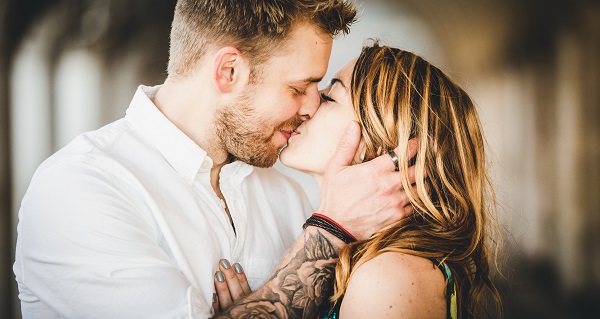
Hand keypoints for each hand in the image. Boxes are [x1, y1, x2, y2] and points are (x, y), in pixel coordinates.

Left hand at [212, 259, 251, 313]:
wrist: (241, 317)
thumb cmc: (245, 307)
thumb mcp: (248, 297)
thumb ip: (243, 287)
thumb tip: (236, 266)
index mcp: (248, 300)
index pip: (244, 287)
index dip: (240, 276)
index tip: (235, 264)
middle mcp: (240, 307)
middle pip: (236, 291)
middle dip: (230, 276)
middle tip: (223, 263)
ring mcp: (231, 313)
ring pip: (226, 300)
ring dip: (222, 287)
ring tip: (217, 274)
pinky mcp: (222, 317)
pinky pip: (218, 311)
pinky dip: (216, 303)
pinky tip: (212, 295)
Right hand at [317, 121, 418, 239]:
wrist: (336, 227)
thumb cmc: (335, 196)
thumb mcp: (335, 167)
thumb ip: (347, 145)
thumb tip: (354, 124)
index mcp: (375, 171)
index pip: (404, 153)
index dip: (414, 145)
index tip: (416, 142)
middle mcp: (389, 186)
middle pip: (419, 171)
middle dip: (423, 164)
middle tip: (424, 159)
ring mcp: (395, 203)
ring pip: (421, 189)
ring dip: (422, 182)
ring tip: (421, 177)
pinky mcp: (397, 217)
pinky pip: (416, 206)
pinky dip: (417, 199)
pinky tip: (413, 195)